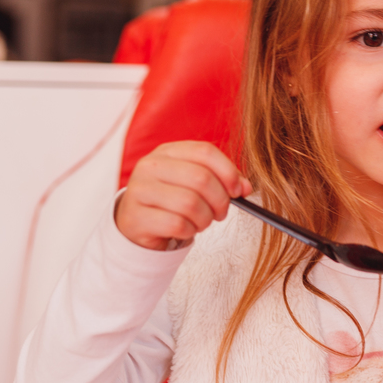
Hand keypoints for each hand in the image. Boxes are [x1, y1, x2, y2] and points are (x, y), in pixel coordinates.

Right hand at [115, 141, 252, 250]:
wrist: (138, 224)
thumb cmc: (171, 201)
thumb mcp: (194, 183)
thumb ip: (221, 180)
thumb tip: (245, 187)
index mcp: (167, 151)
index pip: (205, 151)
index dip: (228, 172)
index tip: (239, 190)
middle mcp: (150, 166)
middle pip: (201, 178)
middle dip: (220, 200)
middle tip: (221, 212)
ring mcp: (140, 190)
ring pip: (190, 203)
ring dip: (205, 218)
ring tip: (201, 221)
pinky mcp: (137, 216)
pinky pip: (177, 224)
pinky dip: (189, 231)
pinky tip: (185, 229)